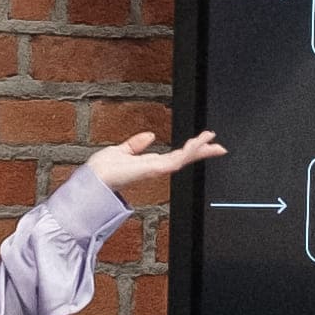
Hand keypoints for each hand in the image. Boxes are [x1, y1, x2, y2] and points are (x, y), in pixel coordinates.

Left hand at [80, 119, 225, 196]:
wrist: (94, 179)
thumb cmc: (102, 169)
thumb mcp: (121, 150)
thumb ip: (136, 144)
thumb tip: (150, 136)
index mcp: (150, 163)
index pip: (176, 155)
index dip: (191, 149)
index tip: (204, 142)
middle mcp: (156, 168)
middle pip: (185, 158)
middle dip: (202, 152)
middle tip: (220, 147)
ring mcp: (157, 170)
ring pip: (184, 158)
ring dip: (199, 149)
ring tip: (213, 140)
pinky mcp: (155, 170)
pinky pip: (176, 159)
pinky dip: (187, 151)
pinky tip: (196, 144)